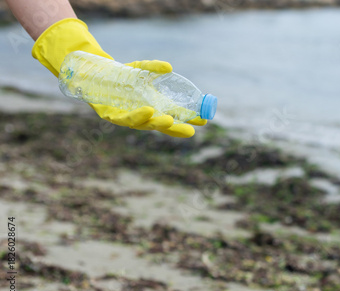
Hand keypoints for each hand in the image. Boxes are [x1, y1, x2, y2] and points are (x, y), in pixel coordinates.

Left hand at [90, 60, 206, 137]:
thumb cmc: (121, 75)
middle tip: (190, 131)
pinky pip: (124, 119)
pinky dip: (137, 116)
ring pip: (143, 125)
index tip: (202, 122)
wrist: (94, 75)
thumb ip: (153, 68)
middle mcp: (141, 116)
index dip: (187, 121)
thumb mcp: (140, 69)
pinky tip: (148, 111)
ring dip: (157, 123)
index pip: (173, 118)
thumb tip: (169, 68)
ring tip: (168, 120)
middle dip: (175, 129)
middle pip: (160, 126)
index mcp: (152, 108)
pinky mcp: (111, 115)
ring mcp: (126, 117)